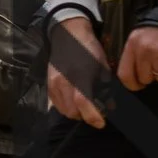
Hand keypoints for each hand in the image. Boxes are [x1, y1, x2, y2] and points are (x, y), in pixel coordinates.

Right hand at [46, 14, 111, 128]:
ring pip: (64, 110)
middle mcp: (63, 81)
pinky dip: (67, 108)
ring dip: (76, 113)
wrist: (68, 35)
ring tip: (85, 108)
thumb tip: (109, 106)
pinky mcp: (48, 84)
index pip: (83, 102)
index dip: (92, 116)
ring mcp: (53, 83)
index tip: (101, 123)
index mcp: (79, 74)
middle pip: (72, 111)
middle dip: (85, 116)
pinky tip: (74, 102)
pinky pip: (57, 104)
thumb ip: (105, 87)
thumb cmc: (89, 48)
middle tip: (95, 113)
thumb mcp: (102, 66)